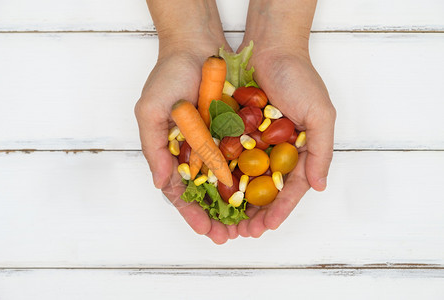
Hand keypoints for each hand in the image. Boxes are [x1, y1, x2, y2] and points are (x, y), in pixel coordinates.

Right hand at [135, 38, 239, 243]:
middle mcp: (196, 152)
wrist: (196, 46)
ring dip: (236, 205)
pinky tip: (261, 193)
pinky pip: (243, 157)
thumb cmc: (168, 77)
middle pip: (206, 193)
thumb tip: (160, 183)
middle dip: (216, 217)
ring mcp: (216, 142)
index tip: (206, 231)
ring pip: (227, 181)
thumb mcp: (150, 111)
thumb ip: (154, 147)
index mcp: (173, 153)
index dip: (191, 214)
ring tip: (247, 226)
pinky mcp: (235, 130)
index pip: (180, 192)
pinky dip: (250, 176)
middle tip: (229, 238)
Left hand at [236, 45, 335, 237]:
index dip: (280, 209)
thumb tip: (320, 186)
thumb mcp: (321, 115)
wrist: (272, 48)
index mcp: (299, 151)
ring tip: (227, 221)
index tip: (266, 227)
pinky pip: (228, 155)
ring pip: (244, 177)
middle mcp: (276, 150)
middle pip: (265, 189)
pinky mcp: (235, 129)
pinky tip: (213, 191)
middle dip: (255, 212)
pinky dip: (222, 173)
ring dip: (236, 200)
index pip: (290, 188)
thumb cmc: (300, 79)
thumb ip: (323, 151)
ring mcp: (254, 141)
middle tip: (243, 232)